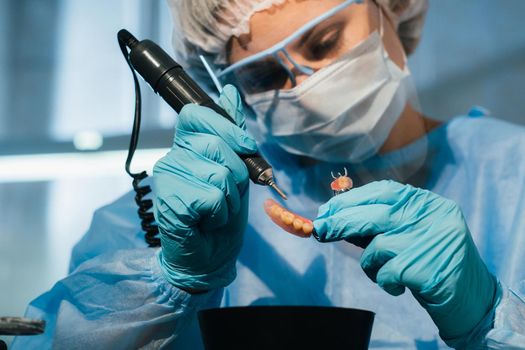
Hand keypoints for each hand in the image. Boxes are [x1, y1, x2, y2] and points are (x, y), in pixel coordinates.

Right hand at [153, 85, 256, 291]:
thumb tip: (229, 91)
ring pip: (220, 173)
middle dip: (238, 175)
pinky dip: (220, 214)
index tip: (245, 149)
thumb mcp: (237, 169)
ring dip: (230, 199)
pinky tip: (206, 222)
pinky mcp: (169, 201)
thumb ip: (232, 132)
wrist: (210, 257)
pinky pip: (212, 197)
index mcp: (187, 144)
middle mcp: (172, 156)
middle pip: (217, 144)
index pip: (199, 114)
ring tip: (216, 210)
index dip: (228, 129)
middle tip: (226, 195)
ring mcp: (167, 178)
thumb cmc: (222, 214)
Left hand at [314, 180, 497, 345]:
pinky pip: (385, 273)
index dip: (350, 200)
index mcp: (428, 202)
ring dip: (370, 263)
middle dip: (340, 222)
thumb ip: (379, 223)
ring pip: (376, 246)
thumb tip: (335, 216)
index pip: (382, 191)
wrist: (472, 299)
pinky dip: (384, 282)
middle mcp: (432, 215)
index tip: (326, 210)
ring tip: (383, 272)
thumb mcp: (408, 234)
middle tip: (320, 231)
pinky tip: (398, 287)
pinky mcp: (425, 268)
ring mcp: (429, 240)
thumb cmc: (431, 262)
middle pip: (373, 214)